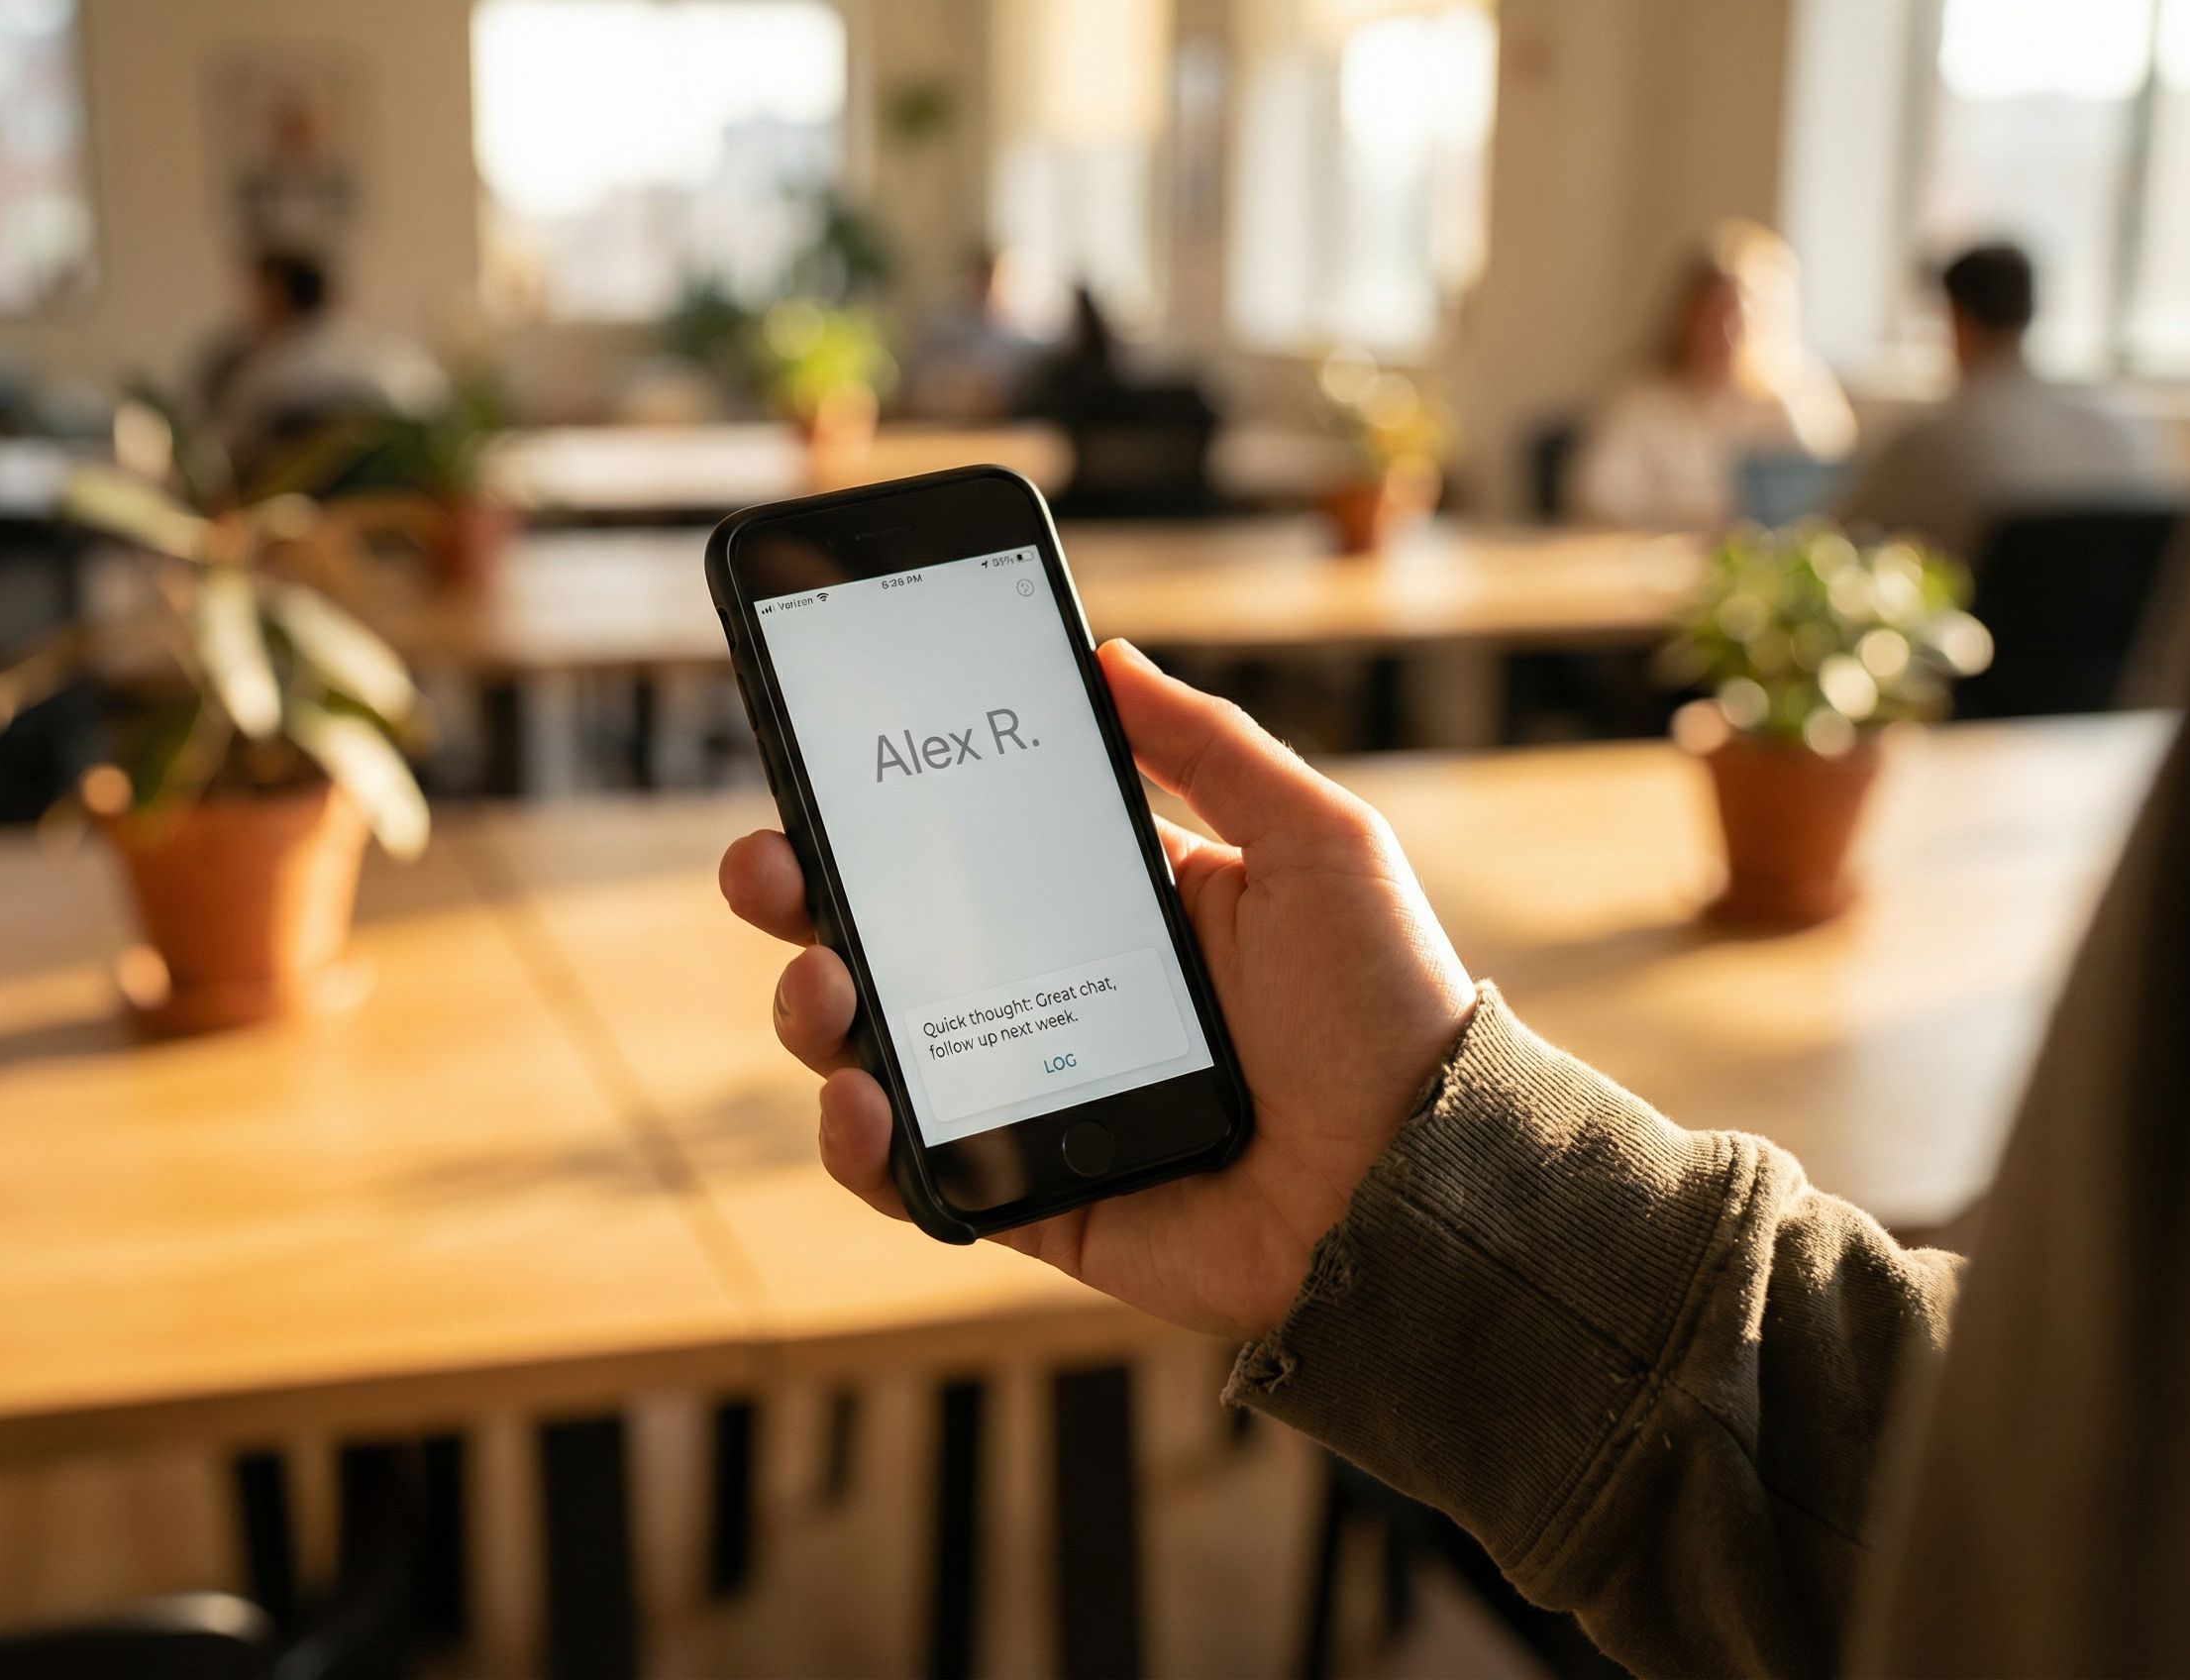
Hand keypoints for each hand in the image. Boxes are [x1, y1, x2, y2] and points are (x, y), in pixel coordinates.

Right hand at [717, 640, 1476, 1339]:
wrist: (1423, 1182)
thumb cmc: (1388, 1006)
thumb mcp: (1315, 841)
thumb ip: (1210, 746)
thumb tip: (1105, 656)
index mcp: (1113, 907)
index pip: (963, 847)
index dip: (877, 810)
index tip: (813, 760)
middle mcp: (1054, 997)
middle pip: (888, 942)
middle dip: (801, 899)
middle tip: (767, 868)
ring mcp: (1032, 1100)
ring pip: (877, 1052)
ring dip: (814, 1012)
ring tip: (825, 986)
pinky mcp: (1030, 1198)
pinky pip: (917, 1178)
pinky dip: (863, 1146)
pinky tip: (864, 1102)